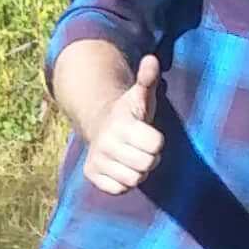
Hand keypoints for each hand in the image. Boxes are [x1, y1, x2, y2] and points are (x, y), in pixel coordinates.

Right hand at [84, 53, 166, 197]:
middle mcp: (106, 142)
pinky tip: (120, 168)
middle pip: (147, 165)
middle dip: (149, 158)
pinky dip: (123, 182)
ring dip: (138, 171)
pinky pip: (118, 189)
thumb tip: (152, 59)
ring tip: (132, 158)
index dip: (157, 141)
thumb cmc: (128, 113)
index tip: (149, 134)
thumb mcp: (140, 95)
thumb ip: (147, 79)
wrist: (98, 124)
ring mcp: (97, 159)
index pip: (156, 145)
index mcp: (121, 124)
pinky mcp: (91, 174)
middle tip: (141, 148)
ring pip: (134, 180)